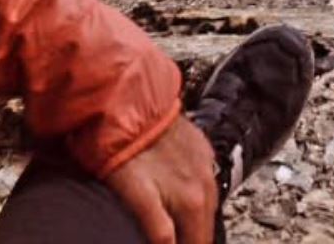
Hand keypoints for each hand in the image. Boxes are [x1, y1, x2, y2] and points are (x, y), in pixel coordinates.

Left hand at [103, 115, 218, 243]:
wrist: (127, 103)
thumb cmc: (126, 152)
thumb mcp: (138, 200)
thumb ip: (160, 231)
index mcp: (194, 203)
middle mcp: (206, 185)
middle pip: (206, 228)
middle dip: (193, 239)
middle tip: (174, 239)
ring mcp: (205, 163)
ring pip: (207, 205)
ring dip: (195, 220)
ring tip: (178, 229)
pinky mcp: (199, 146)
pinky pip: (204, 179)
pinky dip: (196, 193)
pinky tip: (180, 194)